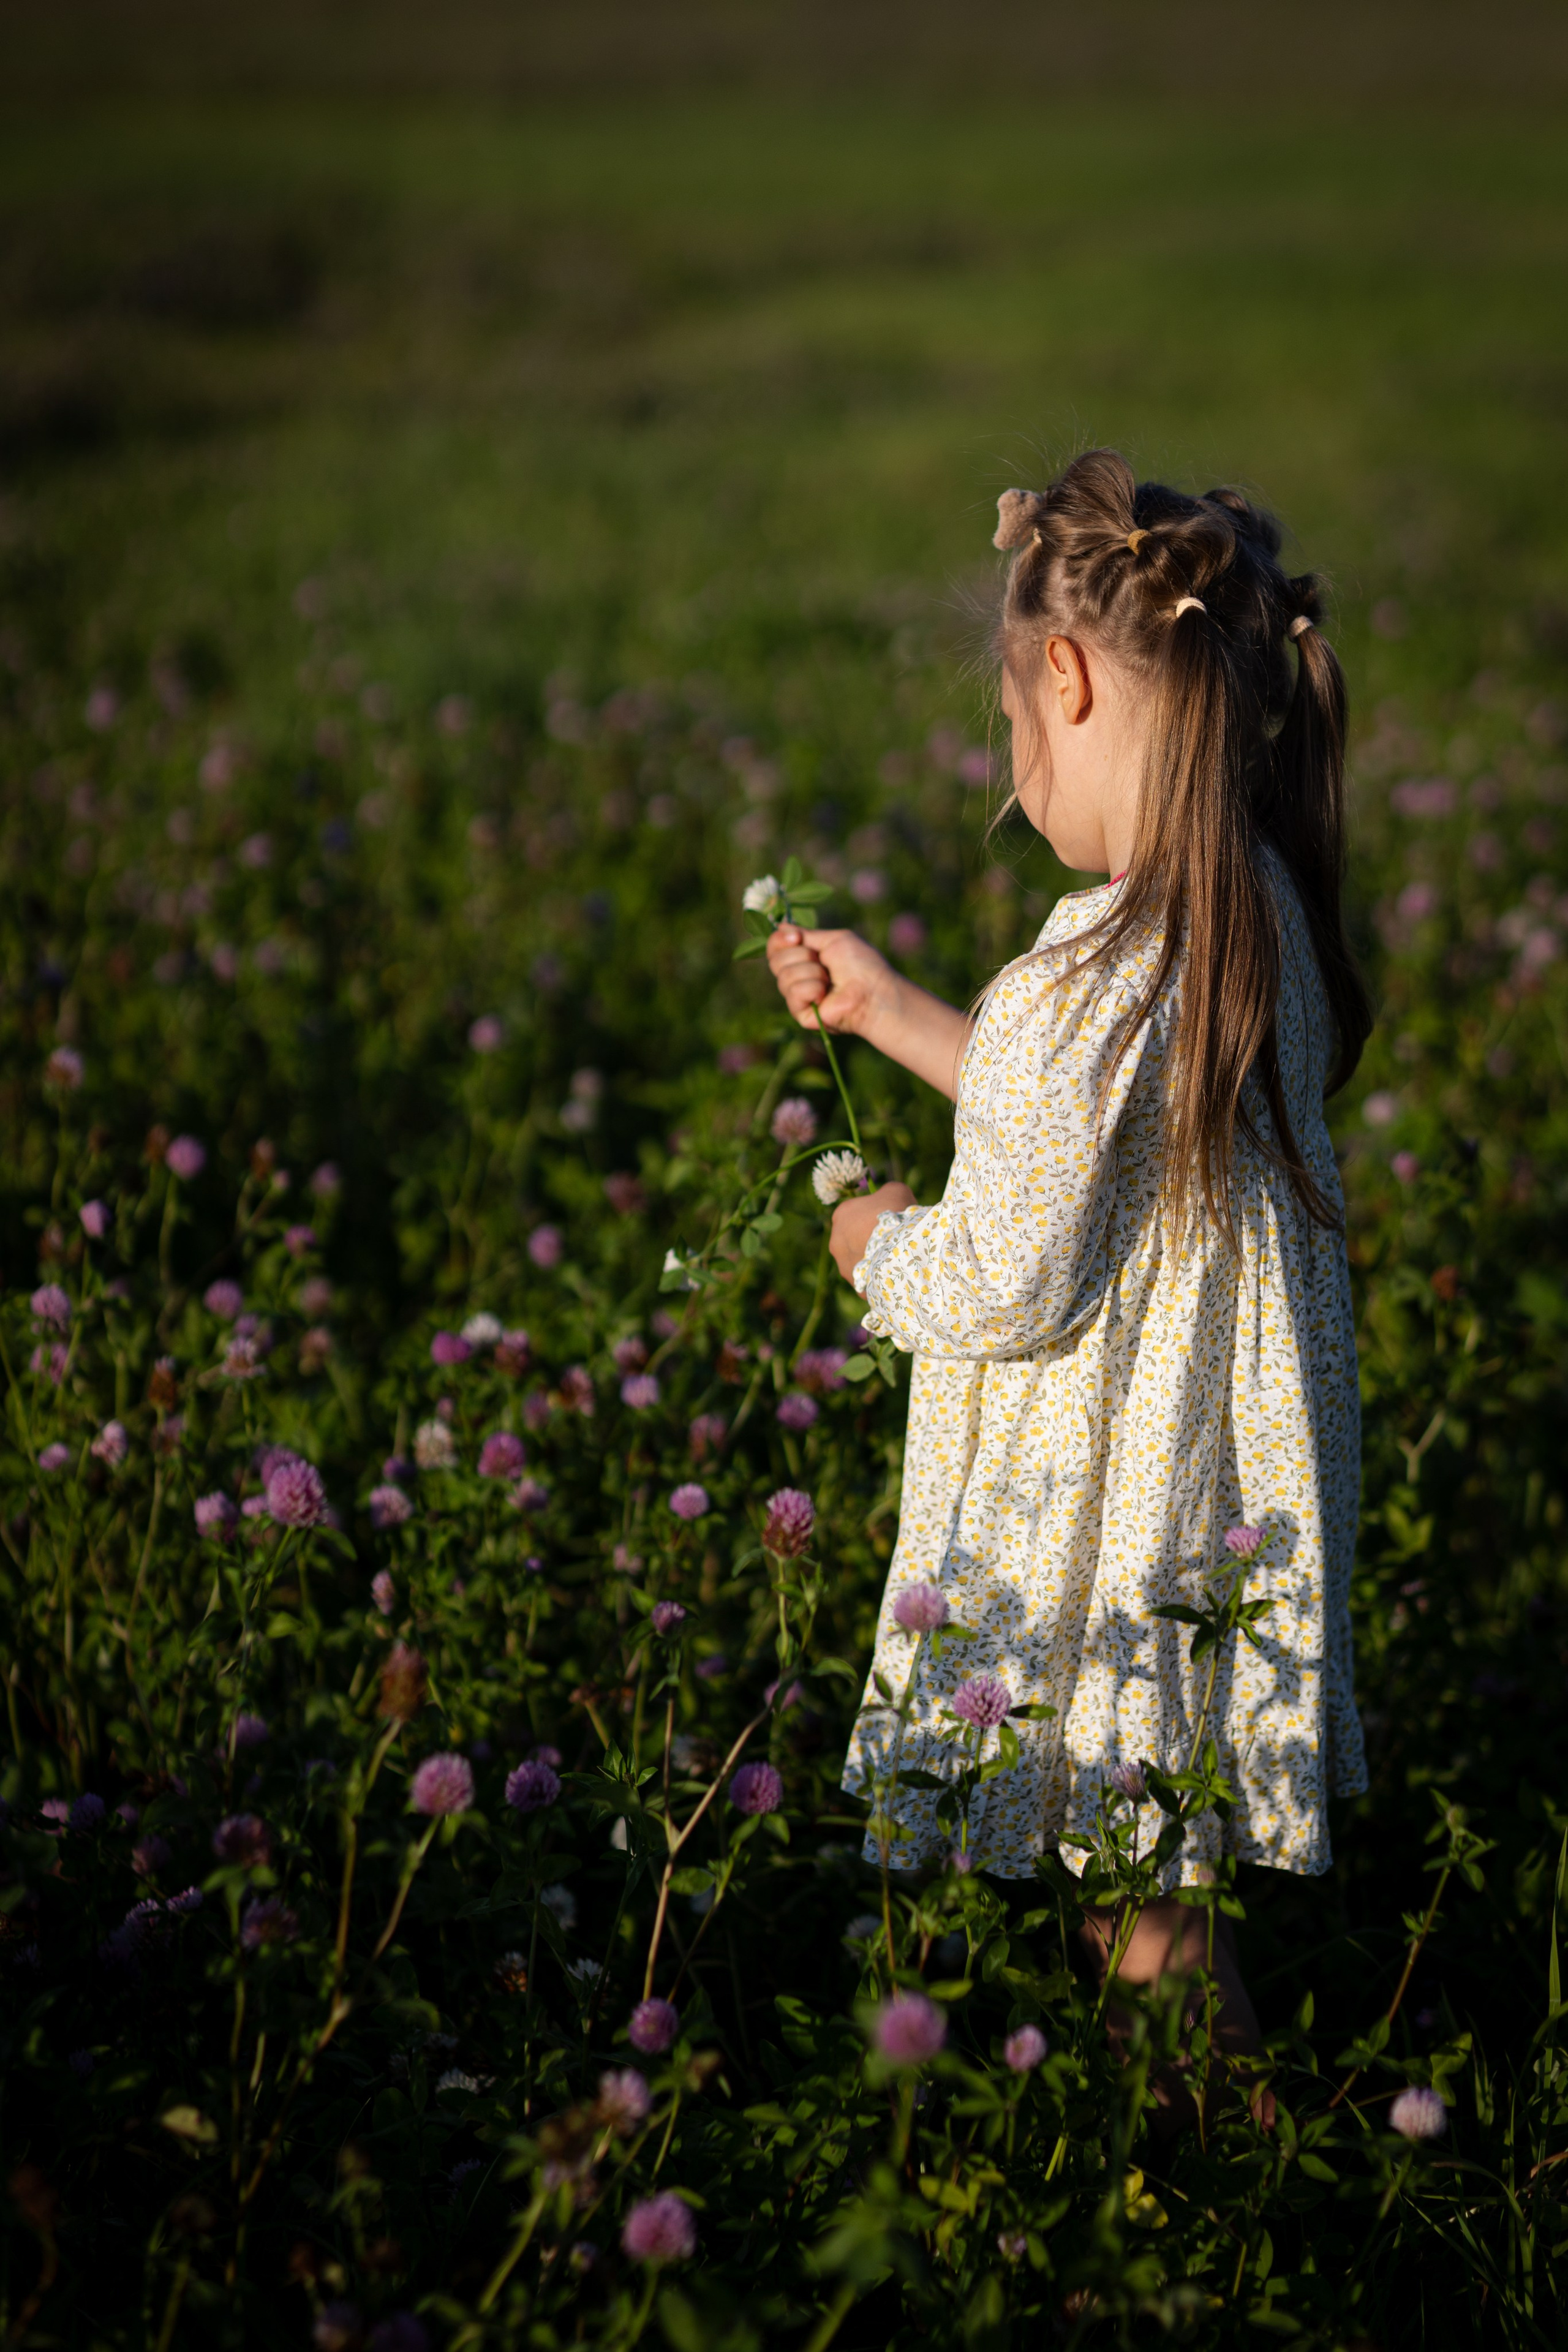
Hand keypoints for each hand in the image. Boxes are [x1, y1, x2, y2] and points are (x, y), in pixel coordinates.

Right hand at [766, 925, 898, 1038]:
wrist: (873, 991)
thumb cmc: (861, 964)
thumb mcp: (834, 940)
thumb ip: (807, 934)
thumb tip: (781, 926)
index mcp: (806, 959)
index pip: (776, 948)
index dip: (780, 941)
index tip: (796, 937)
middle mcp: (800, 976)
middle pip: (775, 961)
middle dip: (801, 955)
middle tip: (823, 962)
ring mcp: (800, 996)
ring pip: (783, 976)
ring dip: (811, 972)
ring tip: (830, 980)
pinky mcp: (801, 1013)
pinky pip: (792, 993)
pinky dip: (812, 989)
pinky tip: (826, 995)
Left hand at [830, 1181, 915, 1285]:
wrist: (901, 1248)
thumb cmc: (896, 1213)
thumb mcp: (895, 1190)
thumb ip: (886, 1192)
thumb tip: (888, 1197)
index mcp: (841, 1214)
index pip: (855, 1214)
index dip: (873, 1216)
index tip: (890, 1219)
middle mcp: (836, 1240)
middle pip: (855, 1239)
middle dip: (870, 1240)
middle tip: (893, 1241)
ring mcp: (843, 1265)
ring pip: (860, 1261)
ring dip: (874, 1260)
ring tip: (896, 1260)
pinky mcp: (855, 1285)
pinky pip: (869, 1280)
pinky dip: (879, 1278)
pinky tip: (896, 1274)